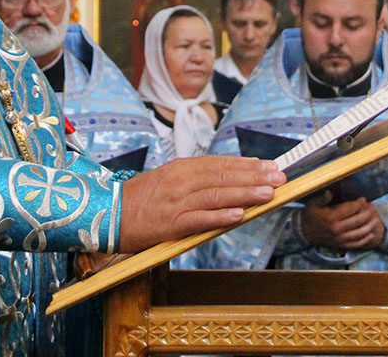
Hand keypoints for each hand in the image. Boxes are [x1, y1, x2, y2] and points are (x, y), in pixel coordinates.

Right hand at [117, 156, 284, 252]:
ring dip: (245, 194)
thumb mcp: (168, 180)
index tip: (269, 165)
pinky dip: (221, 217)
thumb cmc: (141, 199)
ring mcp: (177, 202)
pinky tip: (240, 215)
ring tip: (268, 193)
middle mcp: (181, 181)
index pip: (221, 164)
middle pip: (223, 176)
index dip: (247, 165)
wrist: (108, 214)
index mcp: (182, 168)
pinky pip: (200, 219)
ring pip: (217, 195)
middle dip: (254, 176)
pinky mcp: (171, 224)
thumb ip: (196, 179)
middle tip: (279, 177)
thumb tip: (228, 181)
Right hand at [299, 193, 386, 250]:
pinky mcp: (341, 245)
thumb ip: (323, 198)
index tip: (363, 199)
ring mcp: (340, 239)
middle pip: (357, 221)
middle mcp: (337, 229)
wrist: (304, 232)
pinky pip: (355, 244)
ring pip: (359, 233)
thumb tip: (330, 192)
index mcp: (331, 218)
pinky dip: (365, 240)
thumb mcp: (313, 204)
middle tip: (373, 207)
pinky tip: (371, 234)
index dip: (358, 204)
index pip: (349, 209)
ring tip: (376, 219)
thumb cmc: (310, 215)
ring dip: (369, 226)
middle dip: (367, 213)